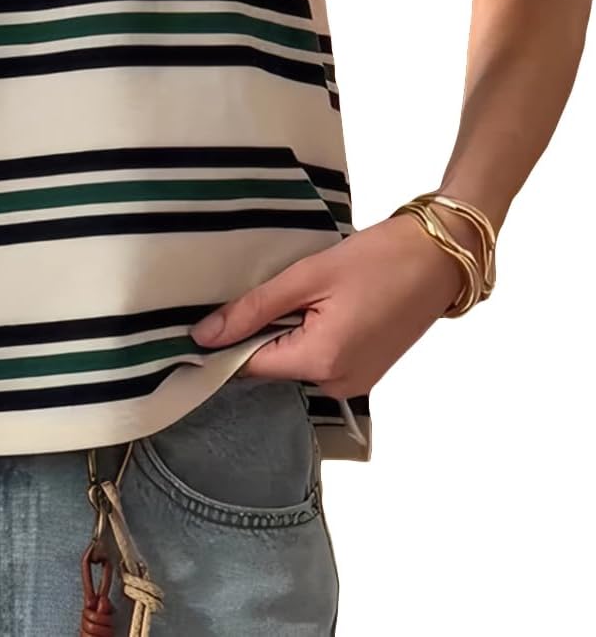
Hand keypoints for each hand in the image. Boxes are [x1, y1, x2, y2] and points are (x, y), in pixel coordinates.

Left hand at [190, 210, 479, 398]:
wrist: (439, 258)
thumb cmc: (379, 259)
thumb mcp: (309, 276)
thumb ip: (255, 308)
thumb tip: (204, 336)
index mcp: (321, 362)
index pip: (249, 367)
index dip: (226, 343)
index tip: (208, 316)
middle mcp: (337, 384)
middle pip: (272, 366)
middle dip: (260, 332)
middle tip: (265, 290)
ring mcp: (355, 382)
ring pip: (296, 362)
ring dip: (287, 332)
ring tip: (297, 293)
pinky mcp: (366, 372)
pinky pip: (320, 360)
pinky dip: (310, 336)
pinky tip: (319, 304)